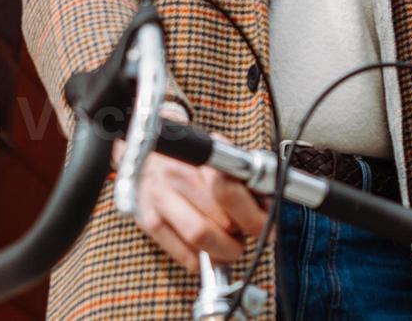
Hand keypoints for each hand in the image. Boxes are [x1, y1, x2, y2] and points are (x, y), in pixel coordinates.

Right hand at [110, 107, 268, 271]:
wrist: (143, 150)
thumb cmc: (188, 156)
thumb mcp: (217, 151)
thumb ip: (241, 174)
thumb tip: (268, 203)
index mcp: (200, 159)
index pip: (232, 192)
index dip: (254, 216)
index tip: (265, 227)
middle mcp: (178, 177)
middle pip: (220, 222)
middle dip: (240, 236)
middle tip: (244, 235)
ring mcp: (160, 199)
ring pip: (200, 238)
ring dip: (223, 250)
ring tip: (228, 246)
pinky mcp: (148, 220)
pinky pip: (182, 253)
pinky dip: (201, 261)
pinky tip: (208, 252)